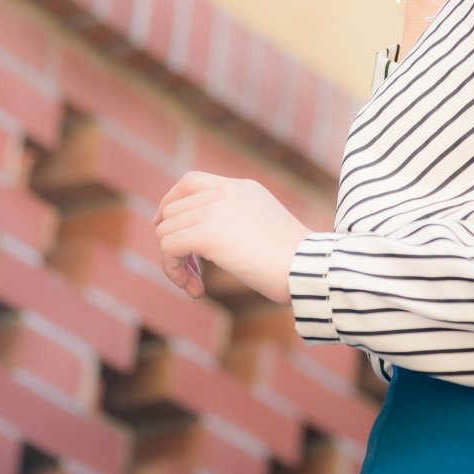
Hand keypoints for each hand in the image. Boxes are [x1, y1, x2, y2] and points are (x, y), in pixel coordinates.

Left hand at [153, 172, 314, 304]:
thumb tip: (204, 242)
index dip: (170, 204)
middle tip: (193, 274)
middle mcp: (224, 192)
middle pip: (172, 212)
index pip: (189, 182)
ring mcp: (214, 210)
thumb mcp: (264, 227)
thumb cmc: (295, 261)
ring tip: (196, 285)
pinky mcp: (207, 233)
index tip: (165, 227)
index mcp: (240, 188)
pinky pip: (168, 249)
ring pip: (166, 232)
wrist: (309, 269)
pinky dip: (174, 272)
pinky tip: (196, 290)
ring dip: (174, 263)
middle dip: (175, 245)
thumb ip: (235, 223)